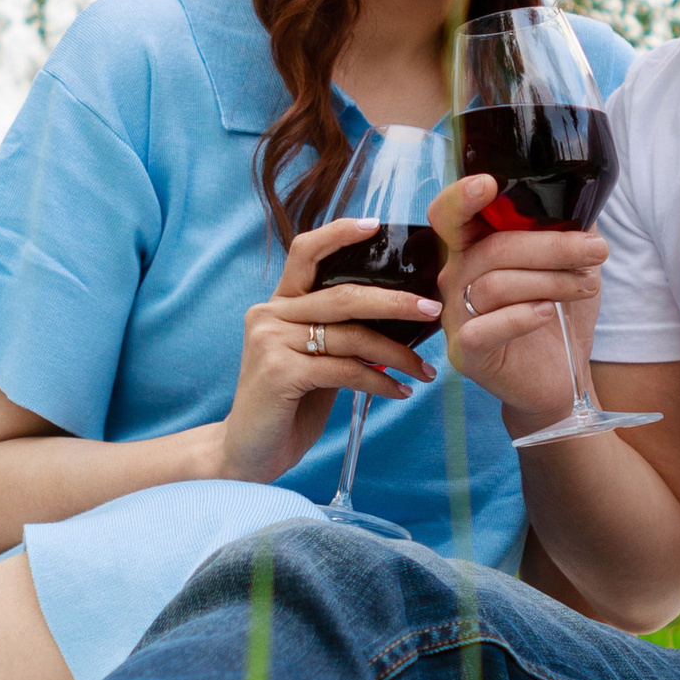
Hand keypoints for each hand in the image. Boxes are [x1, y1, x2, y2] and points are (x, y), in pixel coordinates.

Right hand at [211, 216, 441, 484]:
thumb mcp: (315, 358)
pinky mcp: (279, 372)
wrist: (246, 453)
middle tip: (433, 308)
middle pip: (344, 295)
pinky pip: (345, 370)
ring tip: (424, 370)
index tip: (377, 226)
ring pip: (351, 336)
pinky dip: (380, 382)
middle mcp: (269, 314)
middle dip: (395, 301)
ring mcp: (270, 341)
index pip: (305, 251)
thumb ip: (340, 331)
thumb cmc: (288, 404)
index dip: (340, 233)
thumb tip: (401, 312)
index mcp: (278, 303)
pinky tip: (400, 392)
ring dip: (397, 354)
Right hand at [431, 174, 608, 436]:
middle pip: (492, 248)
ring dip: (550, 281)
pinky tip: (547, 313)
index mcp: (472, 248)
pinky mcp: (465, 352)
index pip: (450, 214)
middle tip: (597, 251)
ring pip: (495, 284)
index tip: (489, 184)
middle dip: (552, 247)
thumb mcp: (568, 264)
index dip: (462, 196)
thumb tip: (581, 197)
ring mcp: (455, 315)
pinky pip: (484, 328)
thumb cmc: (557, 313)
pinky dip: (520, 317)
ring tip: (587, 285)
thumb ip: (566, 228)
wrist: (560, 376)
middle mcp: (455, 277)